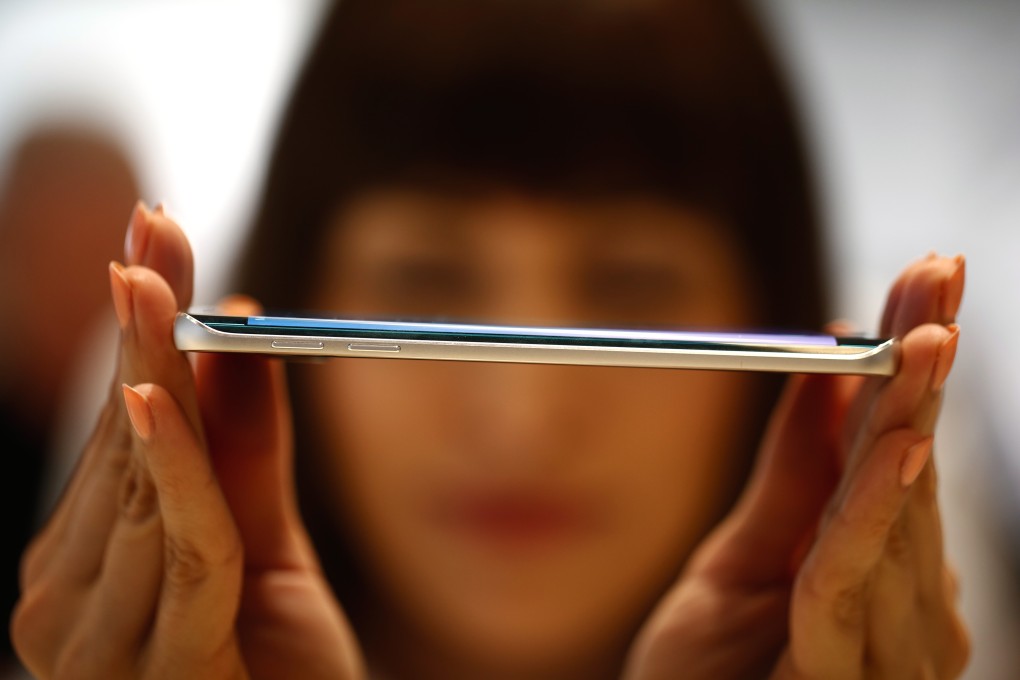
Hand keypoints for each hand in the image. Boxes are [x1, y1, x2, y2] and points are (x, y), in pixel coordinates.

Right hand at [12, 203, 364, 678]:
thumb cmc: (277, 669)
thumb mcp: (268, 545)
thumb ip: (246, 449)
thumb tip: (236, 328)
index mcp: (84, 564)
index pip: (119, 426)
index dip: (140, 328)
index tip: (153, 233)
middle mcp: (66, 599)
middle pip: (123, 440)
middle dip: (143, 328)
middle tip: (153, 225)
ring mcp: (92, 643)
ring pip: (146, 484)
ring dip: (155, 376)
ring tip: (152, 276)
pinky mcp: (154, 674)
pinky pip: (181, 546)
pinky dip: (172, 469)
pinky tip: (152, 399)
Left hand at [624, 254, 969, 678]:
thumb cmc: (712, 669)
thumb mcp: (741, 554)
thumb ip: (792, 472)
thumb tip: (827, 365)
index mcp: (872, 557)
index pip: (897, 441)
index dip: (910, 359)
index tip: (923, 275)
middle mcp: (900, 595)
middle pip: (910, 461)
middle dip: (922, 363)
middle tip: (937, 271)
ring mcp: (890, 641)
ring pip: (894, 508)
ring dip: (910, 415)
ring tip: (927, 334)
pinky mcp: (852, 676)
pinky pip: (852, 578)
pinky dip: (875, 509)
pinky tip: (896, 446)